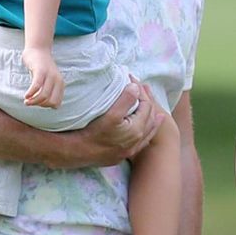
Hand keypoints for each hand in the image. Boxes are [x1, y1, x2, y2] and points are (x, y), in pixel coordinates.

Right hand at [22, 47, 64, 107]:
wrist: (38, 50)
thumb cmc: (41, 68)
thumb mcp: (49, 81)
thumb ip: (51, 92)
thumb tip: (54, 107)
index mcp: (60, 84)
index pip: (56, 103)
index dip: (46, 106)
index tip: (37, 103)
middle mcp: (57, 80)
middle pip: (50, 102)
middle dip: (39, 105)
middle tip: (30, 102)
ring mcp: (49, 75)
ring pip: (44, 96)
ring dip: (33, 101)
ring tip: (26, 101)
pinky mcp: (40, 71)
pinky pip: (37, 86)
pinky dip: (31, 93)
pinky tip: (26, 96)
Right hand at [47, 78, 161, 169]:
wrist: (77, 152)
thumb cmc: (93, 132)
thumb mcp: (111, 114)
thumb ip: (126, 100)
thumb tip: (136, 87)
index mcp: (137, 130)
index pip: (146, 106)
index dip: (141, 91)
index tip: (133, 80)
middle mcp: (137, 141)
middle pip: (149, 118)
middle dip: (147, 103)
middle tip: (142, 90)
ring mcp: (130, 150)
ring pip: (148, 132)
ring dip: (151, 120)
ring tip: (158, 113)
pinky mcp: (122, 155)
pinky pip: (141, 143)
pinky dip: (147, 134)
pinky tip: (146, 132)